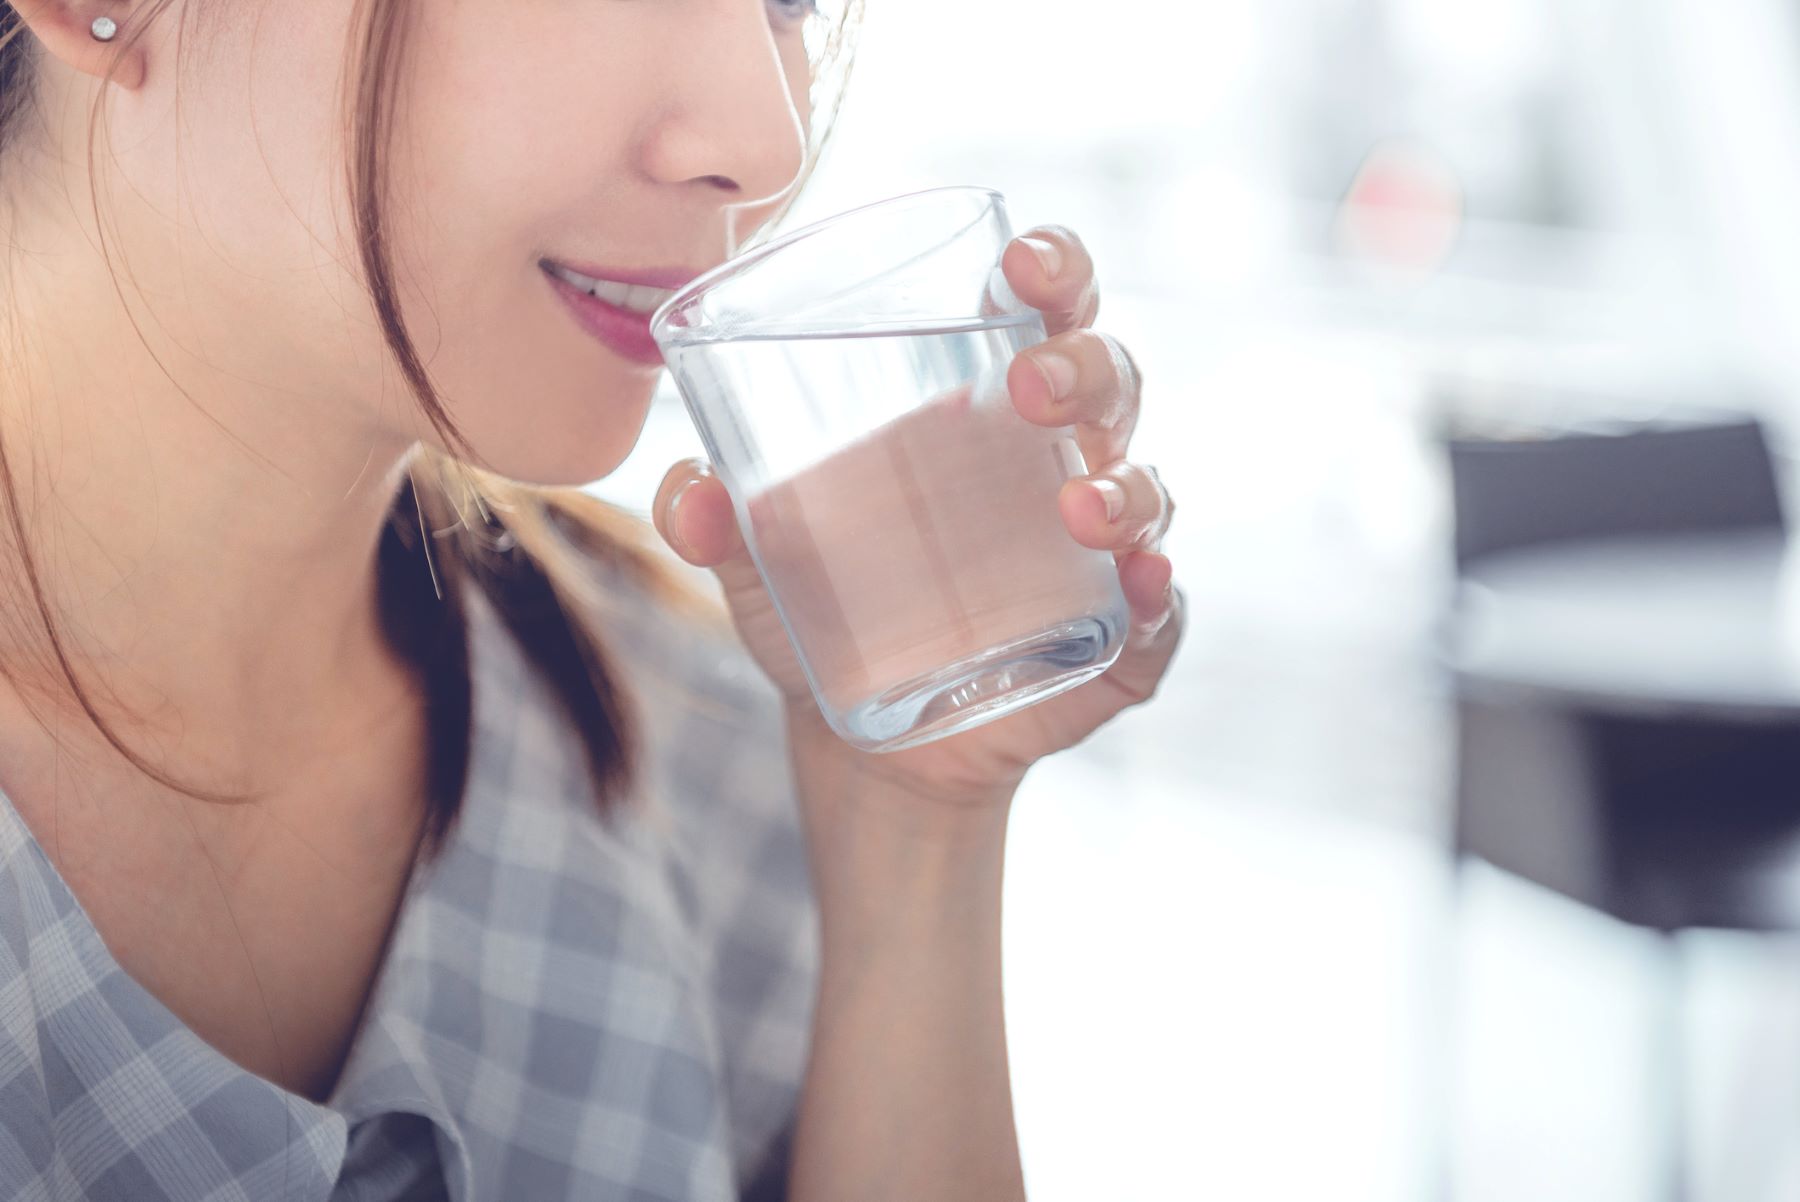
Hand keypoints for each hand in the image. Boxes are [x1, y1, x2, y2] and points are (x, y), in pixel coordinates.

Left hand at [652, 224, 1184, 813]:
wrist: (862, 739)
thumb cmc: (826, 610)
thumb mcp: (760, 564)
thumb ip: (717, 518)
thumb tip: (690, 489)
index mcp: (982, 408)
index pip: (1043, 307)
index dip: (1053, 267)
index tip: (1019, 260)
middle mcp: (1054, 462)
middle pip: (1109, 379)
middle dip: (1085, 366)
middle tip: (1031, 388)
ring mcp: (1096, 553)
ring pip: (1146, 487)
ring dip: (1126, 488)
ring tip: (1079, 510)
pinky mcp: (1118, 639)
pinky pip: (1162, 611)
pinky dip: (1163, 597)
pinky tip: (1144, 585)